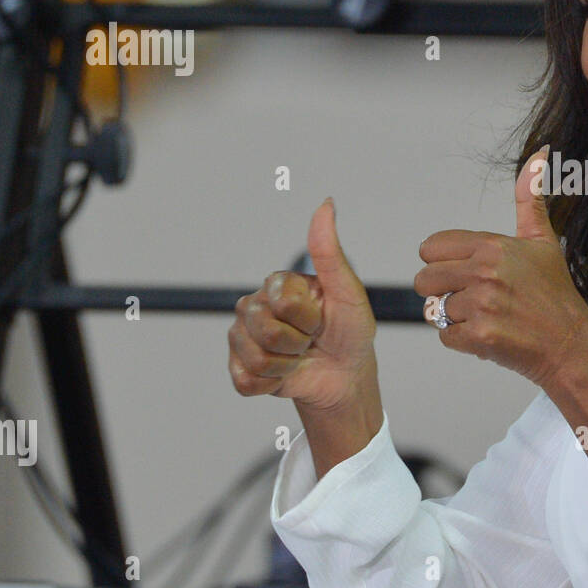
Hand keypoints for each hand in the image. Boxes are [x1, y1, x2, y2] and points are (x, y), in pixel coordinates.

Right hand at [229, 198, 377, 413]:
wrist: (345, 376)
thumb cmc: (349, 331)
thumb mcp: (347, 292)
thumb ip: (329, 251)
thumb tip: (326, 203)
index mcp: (277, 284)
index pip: (282, 302)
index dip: (309, 318)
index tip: (322, 318)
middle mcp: (253, 305)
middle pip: (266, 330)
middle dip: (298, 343)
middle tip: (310, 340)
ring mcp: (241, 337)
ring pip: (257, 358)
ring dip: (287, 365)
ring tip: (299, 357)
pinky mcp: (238, 369)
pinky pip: (247, 380)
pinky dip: (273, 384)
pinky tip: (284, 375)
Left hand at [413, 148, 587, 389]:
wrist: (571, 344)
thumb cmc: (555, 294)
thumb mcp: (542, 240)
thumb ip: (529, 198)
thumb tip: (539, 154)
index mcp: (492, 246)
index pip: (431, 248)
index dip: (443, 263)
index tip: (466, 273)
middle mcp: (484, 271)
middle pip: (425, 280)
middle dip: (443, 291)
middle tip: (475, 299)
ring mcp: (481, 304)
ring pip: (435, 310)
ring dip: (456, 318)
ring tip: (488, 317)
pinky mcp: (479, 335)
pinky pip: (446, 337)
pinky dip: (464, 341)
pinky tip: (490, 334)